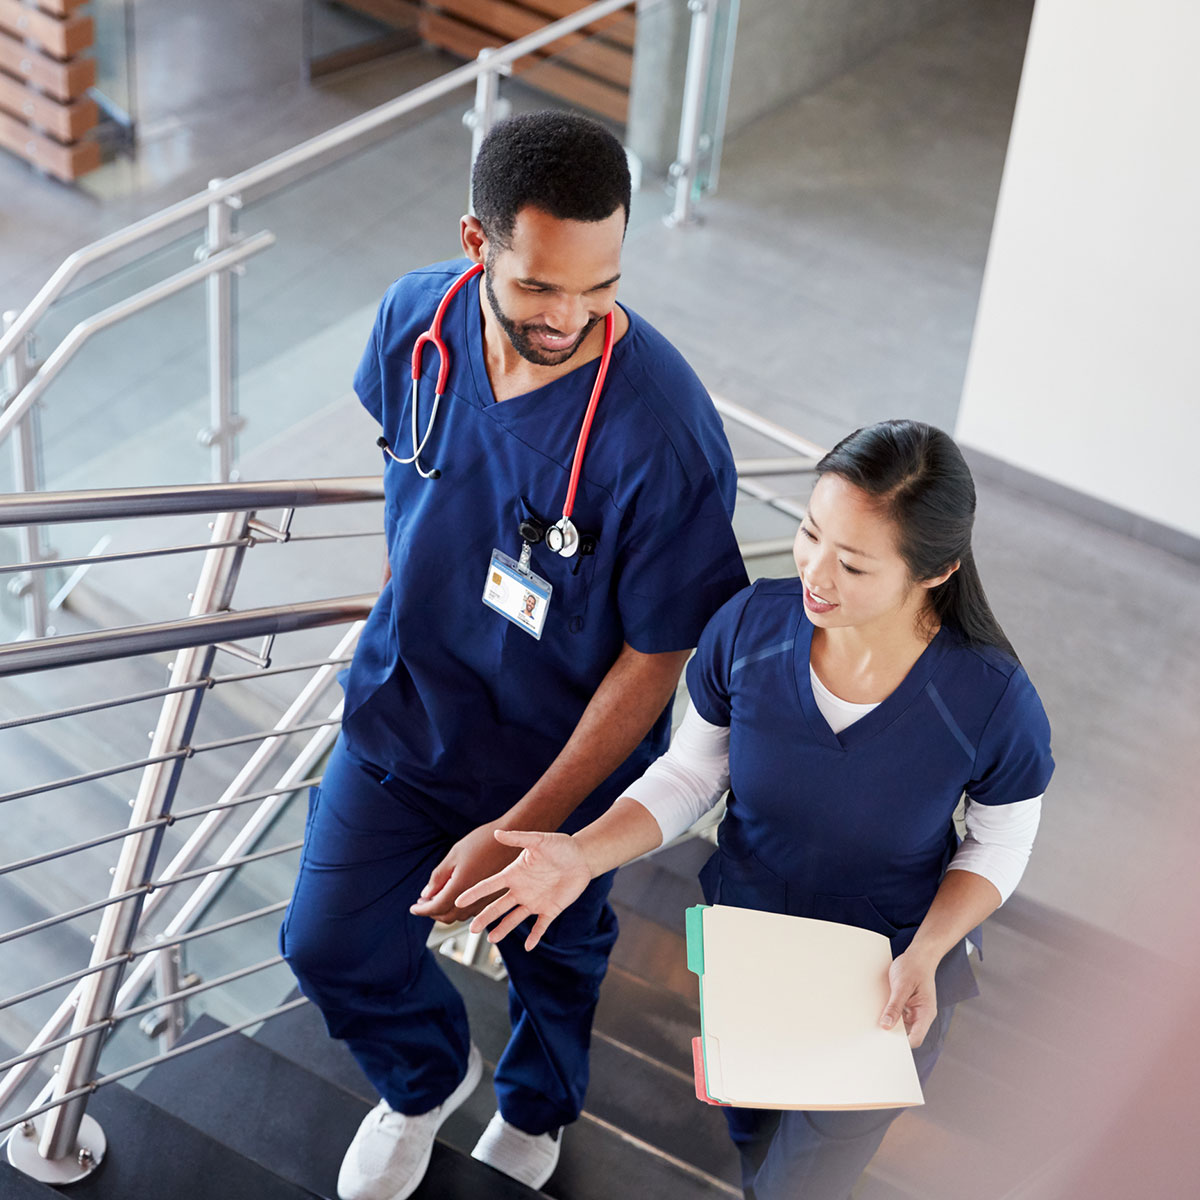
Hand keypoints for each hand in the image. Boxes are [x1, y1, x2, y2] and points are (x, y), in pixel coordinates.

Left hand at [409, 823, 519, 923]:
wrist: (512, 837)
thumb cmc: (483, 841)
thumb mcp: (454, 854)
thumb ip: (438, 877)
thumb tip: (426, 895)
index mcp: (461, 888)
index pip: (435, 907)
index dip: (422, 909)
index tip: (413, 908)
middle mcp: (474, 899)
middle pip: (447, 916)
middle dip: (432, 912)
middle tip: (424, 903)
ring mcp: (486, 900)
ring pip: (460, 916)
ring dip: (446, 911)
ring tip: (439, 898)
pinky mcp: (495, 897)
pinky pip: (473, 911)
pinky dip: (460, 908)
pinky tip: (458, 895)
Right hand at [456, 830, 590, 951]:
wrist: (582, 857)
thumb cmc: (560, 846)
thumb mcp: (539, 840)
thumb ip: (518, 838)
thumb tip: (497, 833)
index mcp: (514, 874)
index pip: (489, 886)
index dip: (474, 894)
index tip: (459, 901)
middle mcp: (521, 890)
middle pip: (498, 907)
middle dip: (485, 918)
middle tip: (472, 929)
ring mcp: (534, 901)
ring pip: (514, 919)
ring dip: (503, 929)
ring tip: (492, 940)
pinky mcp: (550, 910)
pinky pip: (540, 926)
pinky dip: (534, 937)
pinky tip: (528, 946)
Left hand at [879, 949, 937, 1047]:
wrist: (918, 955)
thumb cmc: (914, 967)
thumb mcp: (902, 986)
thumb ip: (895, 1006)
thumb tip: (886, 1025)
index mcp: (926, 1013)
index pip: (916, 1038)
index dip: (901, 1044)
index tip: (885, 1044)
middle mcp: (921, 1015)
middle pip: (907, 1035)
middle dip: (893, 1035)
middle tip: (875, 1034)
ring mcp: (914, 1011)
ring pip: (901, 1026)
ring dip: (890, 1024)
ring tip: (875, 1022)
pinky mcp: (907, 1006)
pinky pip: (898, 1016)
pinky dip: (889, 1016)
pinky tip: (879, 1012)